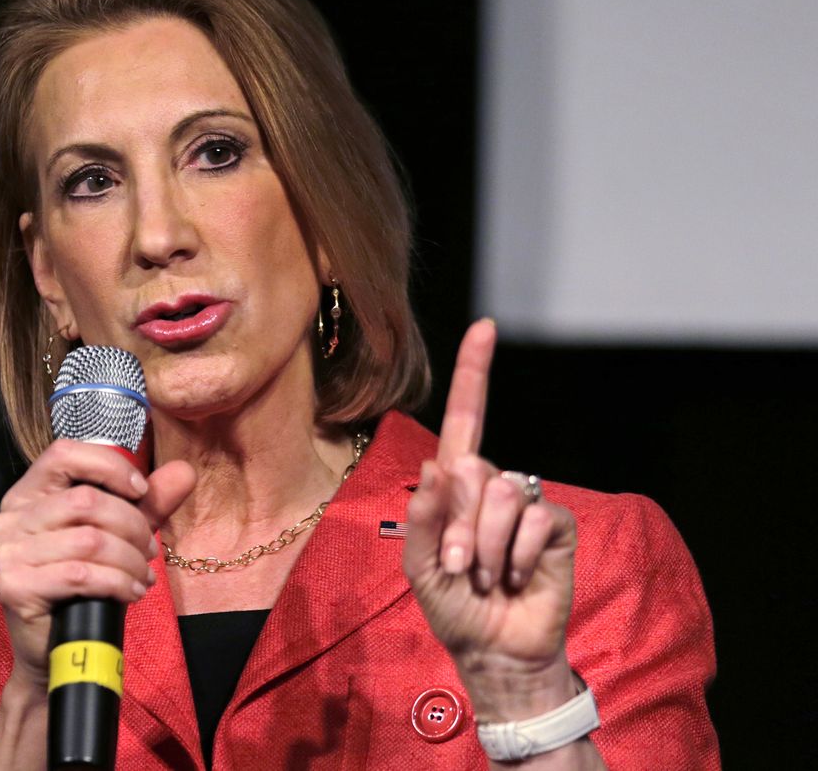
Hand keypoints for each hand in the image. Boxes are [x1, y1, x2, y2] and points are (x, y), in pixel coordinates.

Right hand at [0, 440, 194, 689]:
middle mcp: (10, 518)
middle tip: (149, 551)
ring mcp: (8, 553)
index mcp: (28, 495)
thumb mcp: (119, 536)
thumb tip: (185, 471)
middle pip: (85, 501)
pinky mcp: (15, 586)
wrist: (58, 649)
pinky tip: (132, 592)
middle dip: (132, 525)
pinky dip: (118, 582)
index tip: (141, 491)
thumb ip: (148, 503)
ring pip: (89, 540)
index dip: (109, 466)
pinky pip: (81, 574)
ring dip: (129, 560)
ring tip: (143, 576)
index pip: (64, 454)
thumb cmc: (85, 587)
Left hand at [403, 320, 579, 718]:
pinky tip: (514, 577)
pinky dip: (514, 555)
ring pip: (500, 494)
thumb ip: (422, 515)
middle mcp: (493, 483)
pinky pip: (532, 519)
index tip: (487, 327)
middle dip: (455, 527)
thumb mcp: (419, 564)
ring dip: (482, 546)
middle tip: (458, 568)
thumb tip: (440, 464)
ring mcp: (526, 502)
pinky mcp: (556, 525)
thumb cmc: (452, 606)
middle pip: (471, 470)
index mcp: (456, 486)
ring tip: (485, 576)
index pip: (465, 420)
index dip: (473, 372)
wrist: (493, 649)